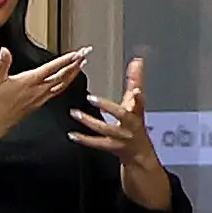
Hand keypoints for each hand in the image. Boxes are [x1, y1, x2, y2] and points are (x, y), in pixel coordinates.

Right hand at [0, 43, 87, 169]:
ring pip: (62, 85)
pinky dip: (65, 84)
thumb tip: (6, 51)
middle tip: (85, 54)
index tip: (78, 53)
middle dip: (75, 64)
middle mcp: (37, 90)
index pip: (52, 68)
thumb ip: (2, 64)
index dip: (66, 60)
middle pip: (62, 76)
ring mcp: (39, 98)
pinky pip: (56, 92)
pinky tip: (65, 82)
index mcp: (28, 82)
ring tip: (81, 66)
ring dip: (73, 74)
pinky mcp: (38, 104)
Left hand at [68, 50, 177, 208]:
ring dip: (89, 121)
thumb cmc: (136, 122)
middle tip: (91, 98)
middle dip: (107, 107)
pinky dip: (83, 139)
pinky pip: (96, 143)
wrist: (139, 152)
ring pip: (105, 129)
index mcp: (136, 111)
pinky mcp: (111, 147)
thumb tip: (137, 60)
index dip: (138, 97)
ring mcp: (121, 137)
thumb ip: (135, 81)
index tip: (136, 91)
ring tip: (74, 113)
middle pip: (121, 115)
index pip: (139, 102)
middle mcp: (130, 124)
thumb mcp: (136, 102)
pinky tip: (72, 134)